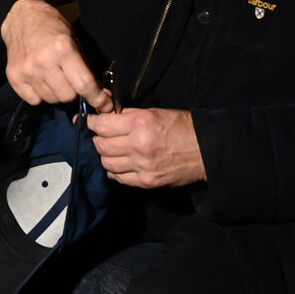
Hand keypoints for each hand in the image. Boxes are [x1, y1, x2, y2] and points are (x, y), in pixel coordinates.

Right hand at [0, 0, 112, 111]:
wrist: (22, 17)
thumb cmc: (52, 27)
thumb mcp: (75, 41)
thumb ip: (86, 68)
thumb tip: (101, 95)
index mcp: (62, 49)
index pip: (84, 84)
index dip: (98, 98)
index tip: (105, 105)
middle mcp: (43, 61)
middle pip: (68, 96)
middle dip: (74, 91)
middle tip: (70, 78)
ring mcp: (27, 70)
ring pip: (51, 100)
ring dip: (56, 92)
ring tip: (53, 75)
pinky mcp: (14, 76)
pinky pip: (34, 100)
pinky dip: (40, 94)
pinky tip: (40, 79)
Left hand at [85, 108, 204, 187]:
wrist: (206, 150)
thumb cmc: (181, 127)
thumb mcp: (154, 112)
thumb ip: (128, 114)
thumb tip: (105, 112)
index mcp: (140, 123)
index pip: (102, 125)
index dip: (91, 123)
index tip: (88, 121)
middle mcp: (138, 145)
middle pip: (101, 146)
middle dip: (97, 140)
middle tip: (101, 135)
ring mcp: (142, 166)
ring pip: (107, 163)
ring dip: (105, 156)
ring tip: (111, 149)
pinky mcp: (147, 181)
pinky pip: (119, 178)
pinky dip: (115, 170)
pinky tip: (120, 163)